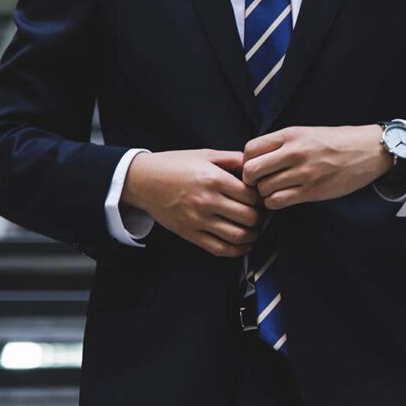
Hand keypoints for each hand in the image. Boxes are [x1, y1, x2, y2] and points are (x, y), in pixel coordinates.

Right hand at [121, 149, 262, 256]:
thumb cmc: (174, 165)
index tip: (261, 198)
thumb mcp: (205, 155)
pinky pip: (219, 249)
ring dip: (253, 236)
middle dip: (260, 218)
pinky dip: (237, 250)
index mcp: (213, 179)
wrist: (143, 180)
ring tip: (254, 230)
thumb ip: (233, 159)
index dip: (262, 199)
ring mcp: (198, 220)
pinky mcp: (190, 234)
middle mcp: (207, 201)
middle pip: (249, 217)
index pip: (251, 196)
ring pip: (238, 236)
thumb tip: (256, 165)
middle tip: (260, 214)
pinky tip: (243, 245)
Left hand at [242, 125, 392, 209]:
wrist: (368, 151)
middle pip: (251, 171)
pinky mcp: (312, 191)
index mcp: (290, 134)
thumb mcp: (305, 133)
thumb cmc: (335, 142)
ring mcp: (303, 173)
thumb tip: (253, 159)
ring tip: (274, 190)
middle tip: (260, 183)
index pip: (250, 149)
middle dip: (251, 180)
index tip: (255, 167)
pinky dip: (275, 203)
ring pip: (263, 189)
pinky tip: (283, 198)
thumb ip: (280, 144)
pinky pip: (278, 201)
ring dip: (264, 194)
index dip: (246, 161)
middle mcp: (294, 152)